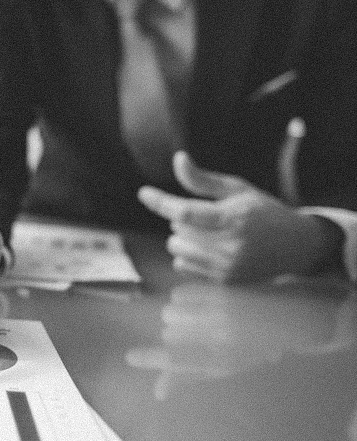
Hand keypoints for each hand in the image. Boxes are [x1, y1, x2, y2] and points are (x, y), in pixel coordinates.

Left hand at [138, 151, 341, 282]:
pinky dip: (188, 254)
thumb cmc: (263, 211)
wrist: (295, 246)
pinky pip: (181, 265)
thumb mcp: (237, 189)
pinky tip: (209, 249)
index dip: (161, 202)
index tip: (144, 193)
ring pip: (176, 248)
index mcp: (234, 219)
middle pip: (177, 229)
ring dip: (183, 237)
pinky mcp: (223, 282)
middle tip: (207, 216)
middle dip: (183, 218)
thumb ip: (203, 180)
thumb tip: (178, 159)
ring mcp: (226, 267)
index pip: (185, 213)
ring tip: (208, 233)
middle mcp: (230, 246)